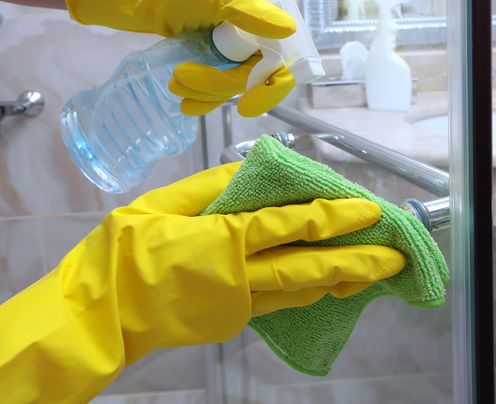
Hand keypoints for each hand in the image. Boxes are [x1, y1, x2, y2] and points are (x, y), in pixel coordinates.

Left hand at [57, 0, 298, 117]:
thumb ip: (254, 14)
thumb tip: (287, 30)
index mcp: (266, 28)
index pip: (282, 68)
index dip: (270, 91)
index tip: (245, 105)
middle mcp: (255, 45)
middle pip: (249, 83)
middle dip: (216, 85)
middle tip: (183, 75)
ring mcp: (236, 59)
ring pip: (230, 92)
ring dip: (203, 92)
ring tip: (174, 80)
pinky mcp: (216, 70)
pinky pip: (217, 96)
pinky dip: (202, 102)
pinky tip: (185, 103)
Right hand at [111, 162, 405, 349]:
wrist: (100, 317)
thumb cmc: (122, 256)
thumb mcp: (160, 205)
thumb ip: (211, 187)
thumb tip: (253, 173)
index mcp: (221, 242)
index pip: (292, 225)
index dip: (335, 217)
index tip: (368, 209)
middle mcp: (239, 278)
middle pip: (311, 267)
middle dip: (358, 259)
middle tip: (396, 255)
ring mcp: (238, 305)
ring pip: (302, 291)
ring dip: (342, 278)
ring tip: (376, 271)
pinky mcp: (233, 321)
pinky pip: (282, 304)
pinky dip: (310, 292)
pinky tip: (329, 284)